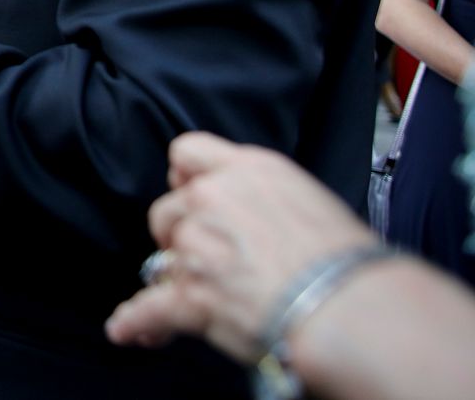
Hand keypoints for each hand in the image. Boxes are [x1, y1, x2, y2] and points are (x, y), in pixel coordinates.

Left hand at [104, 132, 377, 362]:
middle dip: (181, 234)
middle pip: (168, 210)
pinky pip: (152, 307)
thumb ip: (260, 197)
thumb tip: (247, 215)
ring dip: (177, 280)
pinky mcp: (191, 293)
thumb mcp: (309, 199)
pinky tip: (129, 329)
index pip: (187, 152)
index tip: (190, 193)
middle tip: (210, 256)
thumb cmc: (350, 261)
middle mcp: (213, 199)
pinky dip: (141, 321)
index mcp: (247, 171)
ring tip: (200, 300)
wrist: (353, 306)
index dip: (185, 177)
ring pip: (163, 259)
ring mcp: (197, 246)